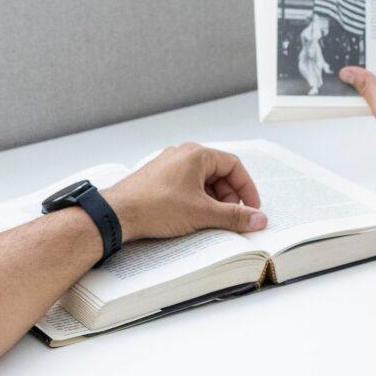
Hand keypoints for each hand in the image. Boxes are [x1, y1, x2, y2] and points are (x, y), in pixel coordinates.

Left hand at [101, 143, 266, 241]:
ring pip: (203, 181)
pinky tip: (194, 218)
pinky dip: (197, 200)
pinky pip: (187, 186)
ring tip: (212, 221)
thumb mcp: (202, 213)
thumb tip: (258, 219)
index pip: (234, 166)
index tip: (252, 207)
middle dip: (230, 197)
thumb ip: (234, 216)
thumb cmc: (154, 207)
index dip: (247, 188)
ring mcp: (169, 165)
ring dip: (213, 200)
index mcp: (197, 154)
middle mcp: (183, 154)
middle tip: (232, 218)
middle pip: (219, 173)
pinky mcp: (159, 179)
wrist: (118, 214)